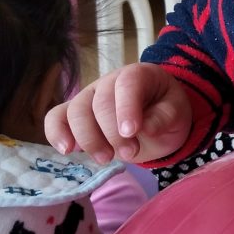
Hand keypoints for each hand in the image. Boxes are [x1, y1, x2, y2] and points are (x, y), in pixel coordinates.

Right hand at [45, 62, 192, 163]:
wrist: (156, 118)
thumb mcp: (177, 113)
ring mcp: (89, 95)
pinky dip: (56, 133)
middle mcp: (109, 81)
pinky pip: (56, 117)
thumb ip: (165, 117)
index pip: (128, 84)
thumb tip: (146, 127)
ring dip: (88, 138)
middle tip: (130, 154)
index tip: (131, 132)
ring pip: (76, 111)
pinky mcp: (74, 113)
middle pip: (100, 102)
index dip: (127, 108)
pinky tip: (67, 150)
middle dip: (112, 132)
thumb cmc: (166, 111)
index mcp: (138, 74)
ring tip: (105, 159)